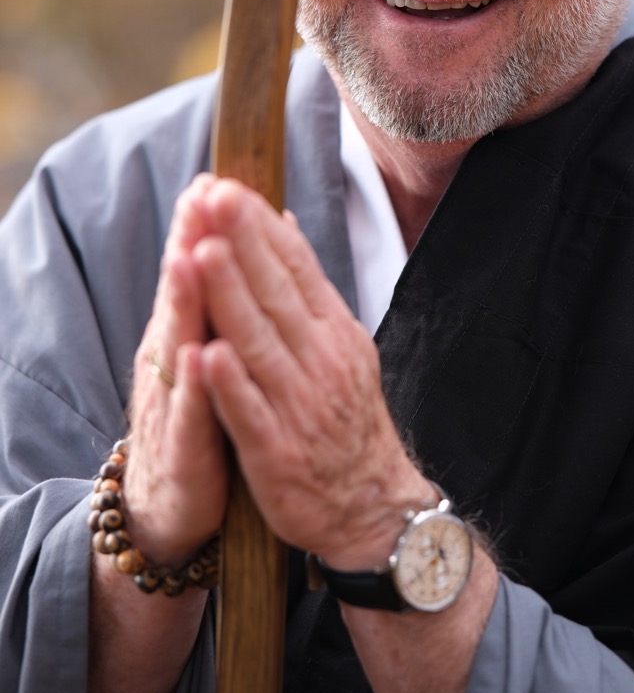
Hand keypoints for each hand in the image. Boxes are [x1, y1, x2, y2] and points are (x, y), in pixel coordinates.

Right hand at [124, 175, 228, 564]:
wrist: (173, 509)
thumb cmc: (200, 417)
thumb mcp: (211, 351)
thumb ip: (221, 300)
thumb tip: (240, 240)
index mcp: (187, 334)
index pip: (196, 271)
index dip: (203, 228)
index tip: (214, 179)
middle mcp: (172, 361)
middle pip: (184, 295)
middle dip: (193, 245)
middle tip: (200, 198)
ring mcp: (173, 404)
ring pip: (179, 346)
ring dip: (186, 300)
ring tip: (193, 256)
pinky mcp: (183, 451)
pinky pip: (190, 415)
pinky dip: (194, 384)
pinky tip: (198, 356)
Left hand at [182, 175, 431, 566]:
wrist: (371, 505)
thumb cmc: (344, 415)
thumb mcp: (340, 343)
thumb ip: (307, 285)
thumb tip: (281, 218)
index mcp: (334, 331)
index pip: (296, 267)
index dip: (261, 227)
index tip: (230, 187)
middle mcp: (321, 361)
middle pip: (276, 294)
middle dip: (242, 244)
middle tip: (215, 197)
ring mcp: (300, 406)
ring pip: (259, 344)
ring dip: (230, 298)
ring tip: (203, 254)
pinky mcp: (278, 454)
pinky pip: (251, 413)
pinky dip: (229, 384)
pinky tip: (205, 353)